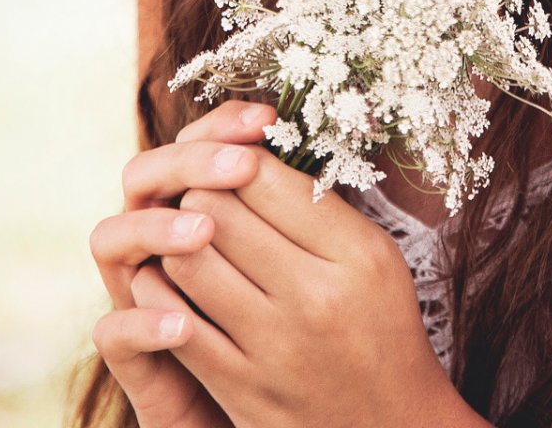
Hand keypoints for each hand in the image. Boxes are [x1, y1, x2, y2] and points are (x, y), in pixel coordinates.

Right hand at [90, 99, 280, 426]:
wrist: (280, 407)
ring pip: (113, 238)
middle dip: (194, 163)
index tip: (269, 120)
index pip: (191, 142)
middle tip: (242, 164)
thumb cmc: (292, 324)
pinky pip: (114, 332)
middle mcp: (156, 238)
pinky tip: (183, 324)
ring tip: (204, 230)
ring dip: (159, 229)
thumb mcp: (300, 260)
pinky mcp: (129, 354)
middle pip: (147, 175)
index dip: (224, 127)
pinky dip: (145, 324)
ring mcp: (133, 293)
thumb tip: (325, 141)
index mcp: (197, 202)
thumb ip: (295, 204)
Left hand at [163, 124, 462, 427]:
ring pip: (187, 258)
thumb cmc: (379, 327)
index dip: (237, 160)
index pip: (267, 178)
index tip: (235, 165)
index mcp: (356, 255)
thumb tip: (249, 151)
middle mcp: (316, 298)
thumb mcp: (373, 257)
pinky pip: (173, 320)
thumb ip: (320, 207)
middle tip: (204, 197)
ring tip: (192, 237)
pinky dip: (162, 292)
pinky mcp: (239, 387)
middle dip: (201, 194)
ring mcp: (274, 346)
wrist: (389, 427)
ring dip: (177, 240)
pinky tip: (175, 282)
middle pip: (220, 210)